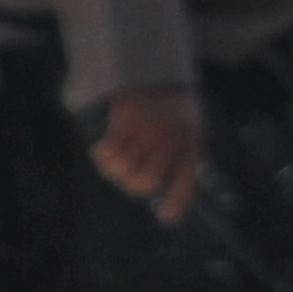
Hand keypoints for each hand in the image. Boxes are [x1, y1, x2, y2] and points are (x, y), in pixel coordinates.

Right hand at [88, 86, 203, 226]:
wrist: (158, 73)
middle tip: (128, 178)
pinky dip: (102, 155)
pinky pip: (108, 151)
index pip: (187, 180)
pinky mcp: (127, 119)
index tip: (166, 217)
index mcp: (190, 145)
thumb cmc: (174, 110)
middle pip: (146, 181)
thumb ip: (183, 158)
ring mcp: (148, 130)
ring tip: (116, 162)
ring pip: (123, 168)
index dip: (177, 202)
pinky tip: (104, 150)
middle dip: (132, 185)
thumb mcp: (189, 130)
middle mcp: (170, 140)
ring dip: (114, 170)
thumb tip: (168, 192)